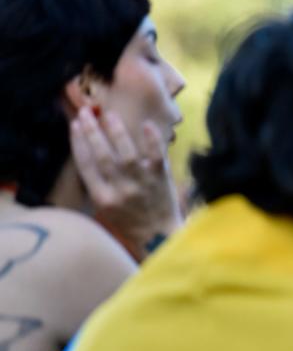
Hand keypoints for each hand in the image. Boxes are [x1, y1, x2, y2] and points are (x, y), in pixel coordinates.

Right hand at [70, 107, 182, 261]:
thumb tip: (89, 153)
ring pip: (127, 154)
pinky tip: (146, 124)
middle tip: (86, 113)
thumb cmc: (130, 222)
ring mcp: (142, 184)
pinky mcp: (161, 179)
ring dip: (117, 132)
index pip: (86, 165)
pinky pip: (156, 156)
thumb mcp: (105, 209)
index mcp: (103, 198)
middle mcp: (120, 190)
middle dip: (92, 132)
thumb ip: (97, 184)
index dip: (78, 143)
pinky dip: (152, 140)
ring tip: (109, 115)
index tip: (74, 125)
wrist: (160, 237)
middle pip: (103, 156)